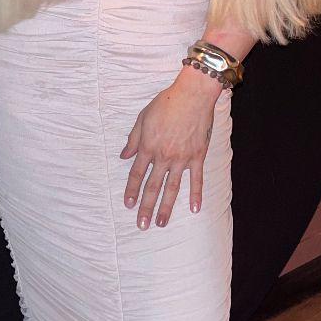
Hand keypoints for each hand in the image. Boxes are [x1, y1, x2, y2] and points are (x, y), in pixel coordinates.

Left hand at [119, 65, 221, 227]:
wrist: (192, 95)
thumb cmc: (166, 103)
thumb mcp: (143, 118)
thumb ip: (133, 139)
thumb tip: (123, 156)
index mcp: (148, 147)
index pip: (136, 174)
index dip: (131, 190)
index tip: (128, 205)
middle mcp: (163, 157)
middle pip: (152, 187)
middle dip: (146, 207)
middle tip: (142, 225)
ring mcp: (181, 158)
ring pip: (172, 188)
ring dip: (166, 207)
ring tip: (162, 223)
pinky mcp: (197, 156)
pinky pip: (196, 179)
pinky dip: (196, 195)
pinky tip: (194, 209)